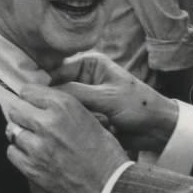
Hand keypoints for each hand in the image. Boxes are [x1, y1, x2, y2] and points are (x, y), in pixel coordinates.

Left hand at [5, 84, 128, 192]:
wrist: (109, 185)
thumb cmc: (105, 154)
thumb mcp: (90, 118)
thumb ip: (64, 110)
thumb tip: (43, 106)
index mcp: (65, 106)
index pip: (28, 91)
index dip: (31, 98)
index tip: (32, 103)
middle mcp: (47, 123)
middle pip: (15, 109)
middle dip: (22, 114)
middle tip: (31, 122)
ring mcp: (36, 146)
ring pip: (12, 131)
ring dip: (21, 134)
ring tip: (35, 141)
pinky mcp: (31, 167)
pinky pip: (12, 152)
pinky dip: (19, 152)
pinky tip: (33, 155)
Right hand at [51, 52, 179, 153]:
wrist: (157, 128)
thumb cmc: (138, 105)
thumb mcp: (106, 96)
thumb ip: (74, 92)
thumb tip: (42, 92)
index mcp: (89, 64)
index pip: (56, 70)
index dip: (44, 85)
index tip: (35, 99)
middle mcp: (84, 78)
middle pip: (58, 90)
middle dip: (65, 105)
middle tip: (79, 113)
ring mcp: (86, 98)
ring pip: (65, 108)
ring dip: (77, 117)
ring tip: (101, 120)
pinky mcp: (88, 115)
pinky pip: (74, 120)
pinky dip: (83, 125)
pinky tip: (101, 127)